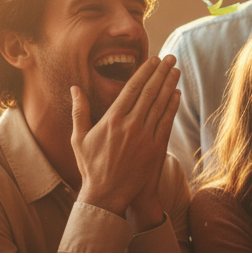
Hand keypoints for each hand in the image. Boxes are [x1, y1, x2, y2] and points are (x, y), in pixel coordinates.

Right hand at [72, 55, 180, 224]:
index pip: (132, 88)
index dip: (144, 72)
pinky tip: (177, 94)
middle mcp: (130, 125)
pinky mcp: (156, 148)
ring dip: (170, 85)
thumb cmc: (90, 166)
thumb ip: (79, 111)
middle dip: (161, 73)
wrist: (107, 194)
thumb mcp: (79, 138)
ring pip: (161, 105)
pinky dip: (172, 106)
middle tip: (170, 58)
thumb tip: (74, 88)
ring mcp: (145, 136)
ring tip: (176, 71)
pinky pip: (166, 122)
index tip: (153, 59)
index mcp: (112, 119)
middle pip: (150, 92)